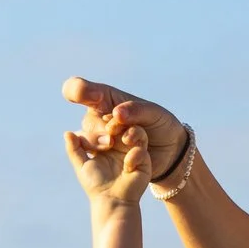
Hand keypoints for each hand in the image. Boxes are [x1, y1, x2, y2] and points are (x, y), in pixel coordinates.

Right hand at [64, 78, 189, 186]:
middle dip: (99, 127)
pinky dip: (101, 154)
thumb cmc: (161, 125)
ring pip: (86, 138)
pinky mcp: (103, 157)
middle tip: (113, 133)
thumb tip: (115, 113)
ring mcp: (100, 137)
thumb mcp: (154, 113)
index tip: (93, 97)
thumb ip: (135, 110)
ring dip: (98, 141)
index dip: (78, 91)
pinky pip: (91, 156)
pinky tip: (118, 155)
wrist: (170, 152)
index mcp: (107, 99)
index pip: (81, 90)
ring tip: (112, 144)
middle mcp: (100, 117)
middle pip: (88, 120)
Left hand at [67, 123, 150, 206]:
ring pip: (137, 132)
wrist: (112, 201)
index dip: (102, 122)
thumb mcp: (81, 165)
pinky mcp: (144, 161)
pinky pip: (141, 150)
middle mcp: (121, 144)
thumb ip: (74, 149)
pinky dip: (134, 156)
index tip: (99, 125)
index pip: (106, 124)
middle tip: (109, 130)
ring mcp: (133, 151)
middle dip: (116, 124)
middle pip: (123, 124)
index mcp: (107, 142)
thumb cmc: (96, 184)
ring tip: (120, 142)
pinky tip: (127, 167)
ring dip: (130, 133)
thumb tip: (67, 133)